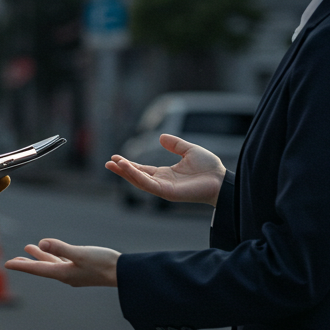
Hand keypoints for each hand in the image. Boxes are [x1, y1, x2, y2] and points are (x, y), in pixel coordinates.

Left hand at [4, 239, 119, 286]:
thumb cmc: (103, 263)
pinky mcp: (82, 269)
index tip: (7, 264)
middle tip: (13, 261)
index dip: (21, 266)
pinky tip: (53, 252)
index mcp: (63, 273)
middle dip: (27, 263)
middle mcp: (66, 275)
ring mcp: (74, 273)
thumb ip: (61, 248)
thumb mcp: (80, 253)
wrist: (123, 273)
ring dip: (40, 256)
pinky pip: (62, 262)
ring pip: (51, 263)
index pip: (37, 269)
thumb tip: (41, 243)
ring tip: (29, 249)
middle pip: (41, 268)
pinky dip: (53, 256)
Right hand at [106, 134, 224, 206]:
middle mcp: (162, 183)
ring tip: (114, 164)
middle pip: (137, 177)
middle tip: (108, 163)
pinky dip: (136, 176)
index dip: (130, 164)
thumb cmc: (209, 167)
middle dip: (122, 170)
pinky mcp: (167, 193)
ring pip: (139, 181)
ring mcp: (164, 189)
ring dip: (126, 173)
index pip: (143, 170)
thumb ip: (175, 144)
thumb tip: (160, 137)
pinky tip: (127, 167)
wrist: (221, 179)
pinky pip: (147, 184)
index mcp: (166, 174)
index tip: (117, 158)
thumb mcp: (189, 150)